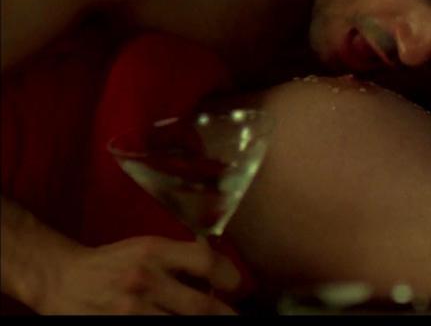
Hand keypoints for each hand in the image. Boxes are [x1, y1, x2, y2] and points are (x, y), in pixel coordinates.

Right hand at [36, 235, 240, 314]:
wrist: (61, 278)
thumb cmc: (111, 261)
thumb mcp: (147, 247)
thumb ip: (181, 255)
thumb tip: (218, 263)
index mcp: (153, 253)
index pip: (205, 262)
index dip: (229, 275)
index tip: (235, 285)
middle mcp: (144, 281)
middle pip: (200, 306)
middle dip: (224, 315)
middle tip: (234, 317)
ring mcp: (129, 310)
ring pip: (180, 325)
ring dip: (202, 325)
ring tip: (213, 322)